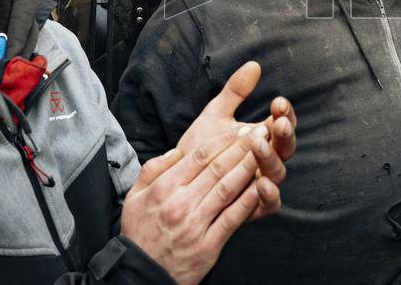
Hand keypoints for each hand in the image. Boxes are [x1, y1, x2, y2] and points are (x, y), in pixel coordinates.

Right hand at [121, 126, 281, 284]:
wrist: (141, 274)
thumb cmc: (140, 231)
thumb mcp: (135, 196)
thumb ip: (154, 168)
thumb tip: (178, 150)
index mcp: (164, 188)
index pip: (199, 156)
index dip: (224, 140)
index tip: (241, 129)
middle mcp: (180, 203)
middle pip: (217, 168)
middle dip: (242, 148)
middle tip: (261, 132)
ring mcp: (195, 224)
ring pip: (227, 189)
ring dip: (248, 168)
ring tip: (265, 152)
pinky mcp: (208, 245)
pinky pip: (232, 218)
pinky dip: (248, 201)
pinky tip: (262, 187)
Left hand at [177, 61, 296, 219]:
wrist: (177, 182)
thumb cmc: (200, 148)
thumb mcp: (216, 115)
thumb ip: (235, 92)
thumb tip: (254, 64)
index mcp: (264, 137)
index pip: (282, 123)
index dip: (284, 113)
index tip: (278, 102)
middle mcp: (267, 160)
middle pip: (286, 147)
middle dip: (284, 134)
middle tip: (277, 123)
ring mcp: (262, 183)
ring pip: (279, 173)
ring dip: (272, 158)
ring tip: (260, 145)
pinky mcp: (253, 207)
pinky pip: (271, 204)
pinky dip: (269, 194)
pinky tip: (260, 183)